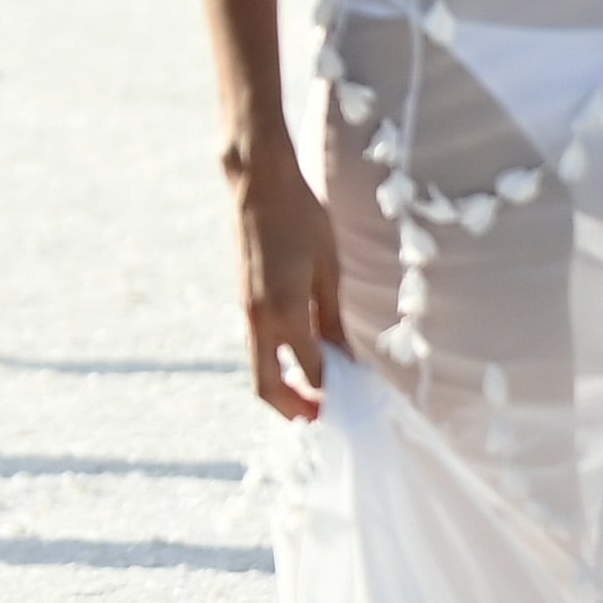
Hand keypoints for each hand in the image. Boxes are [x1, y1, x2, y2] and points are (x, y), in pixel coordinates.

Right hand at [230, 144, 340, 421]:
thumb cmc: (302, 218)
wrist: (258, 184)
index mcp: (284, 312)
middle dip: (293, 409)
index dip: (333, 392)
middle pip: (267, 386)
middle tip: (323, 417)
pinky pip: (257, 346)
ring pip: (258, 368)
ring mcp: (247, 310)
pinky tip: (301, 356)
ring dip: (283, 388)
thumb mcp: (327, 269)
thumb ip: (331, 319)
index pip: (311, 372)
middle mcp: (259, 318)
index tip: (357, 400)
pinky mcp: (245, 300)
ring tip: (314, 393)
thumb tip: (345, 359)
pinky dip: (276, 363)